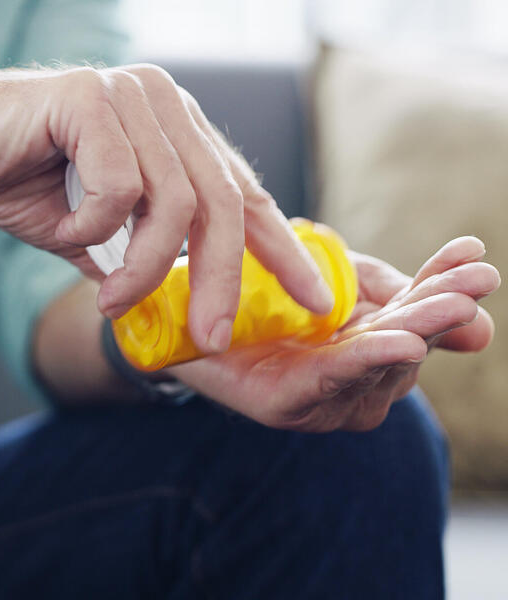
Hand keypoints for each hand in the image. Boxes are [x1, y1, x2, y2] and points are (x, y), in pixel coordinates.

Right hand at [0, 64, 333, 353]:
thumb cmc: (18, 179)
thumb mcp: (94, 230)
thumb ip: (139, 253)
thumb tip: (177, 303)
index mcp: (177, 130)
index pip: (244, 193)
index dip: (282, 250)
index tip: (312, 300)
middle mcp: (166, 104)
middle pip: (221, 204)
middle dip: (220, 282)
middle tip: (208, 340)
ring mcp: (132, 95)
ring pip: (175, 202)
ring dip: (145, 269)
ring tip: (112, 301)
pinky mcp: (92, 98)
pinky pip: (117, 188)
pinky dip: (93, 229)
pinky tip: (66, 232)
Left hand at [168, 235, 499, 431]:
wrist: (186, 313)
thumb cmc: (268, 299)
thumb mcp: (339, 280)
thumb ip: (396, 294)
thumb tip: (477, 324)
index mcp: (371, 349)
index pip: (416, 317)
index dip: (445, 288)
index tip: (475, 257)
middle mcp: (355, 382)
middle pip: (406, 345)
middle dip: (440, 313)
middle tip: (476, 282)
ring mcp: (323, 400)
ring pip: (377, 364)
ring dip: (415, 332)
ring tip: (450, 306)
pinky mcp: (285, 404)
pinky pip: (329, 380)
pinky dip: (366, 362)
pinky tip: (401, 345)